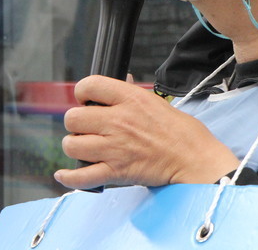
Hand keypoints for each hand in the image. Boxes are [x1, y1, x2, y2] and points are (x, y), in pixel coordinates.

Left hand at [55, 75, 238, 189]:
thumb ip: (132, 93)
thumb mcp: (156, 101)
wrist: (194, 158)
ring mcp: (115, 147)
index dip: (82, 92)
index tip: (85, 100)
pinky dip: (69, 177)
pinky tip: (64, 174)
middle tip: (85, 127)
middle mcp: (118, 121)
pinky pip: (81, 176)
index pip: (89, 85)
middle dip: (75, 123)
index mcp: (129, 99)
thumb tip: (123, 79)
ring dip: (74, 147)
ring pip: (72, 145)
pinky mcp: (116, 171)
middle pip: (73, 117)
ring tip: (83, 147)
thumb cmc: (180, 131)